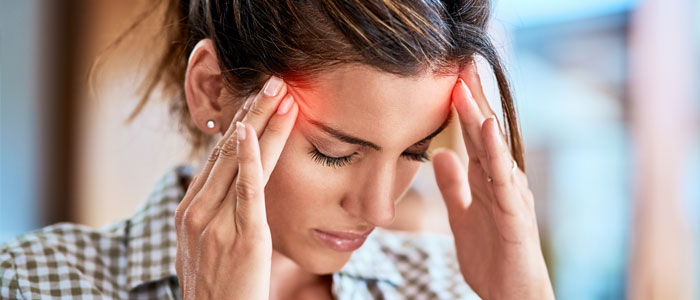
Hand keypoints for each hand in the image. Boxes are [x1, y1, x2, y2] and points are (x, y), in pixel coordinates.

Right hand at [173, 76, 297, 299]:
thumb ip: (217, 218)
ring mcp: (215, 223)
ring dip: (262, 122)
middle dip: (253, 112)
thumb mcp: (208, 249)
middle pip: (227, 149)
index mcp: (190, 211)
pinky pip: (245, 189)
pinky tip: (254, 130)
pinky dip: (250, 157)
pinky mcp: (242, 236)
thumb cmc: (219, 291)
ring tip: (281, 92)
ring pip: (239, 160)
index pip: (217, 157)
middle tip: (273, 81)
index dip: (241, 125)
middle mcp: (197, 211)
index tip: (259, 101)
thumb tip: (233, 194)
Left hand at [432, 63, 554, 298]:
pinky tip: (487, 132)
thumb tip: (439, 154)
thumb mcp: (463, 216)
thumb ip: (454, 186)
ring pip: (496, 152)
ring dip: (482, 120)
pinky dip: (496, 155)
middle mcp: (503, 184)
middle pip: (486, 137)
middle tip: (459, 68)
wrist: (512, 296)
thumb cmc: (493, 257)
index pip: (474, 139)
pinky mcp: (516, 218)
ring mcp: (512, 199)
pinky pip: (505, 182)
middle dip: (473, 103)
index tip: (449, 81)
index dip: (462, 111)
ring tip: (469, 90)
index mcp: (489, 182)